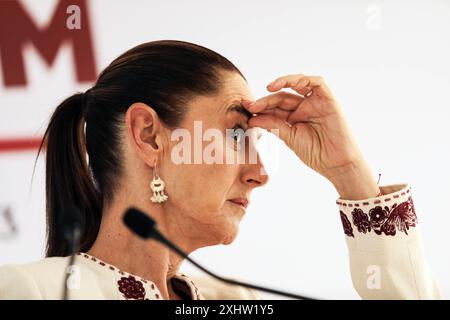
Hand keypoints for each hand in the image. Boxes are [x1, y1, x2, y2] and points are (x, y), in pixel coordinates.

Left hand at [242, 74, 379, 199]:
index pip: (275, 106)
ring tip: (268, 88)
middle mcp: (305, 107)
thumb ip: (273, 125)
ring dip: (283, 82)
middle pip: (282, 96)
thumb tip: (252, 118)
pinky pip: (318, 83)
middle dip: (266, 99)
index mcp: (294, 117)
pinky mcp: (329, 100)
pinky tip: (288, 84)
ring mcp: (316, 103)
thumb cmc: (316, 153)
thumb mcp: (289, 137)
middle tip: (251, 105)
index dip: (260, 106)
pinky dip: (303, 80)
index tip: (246, 109)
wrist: (337, 164)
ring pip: (298, 84)